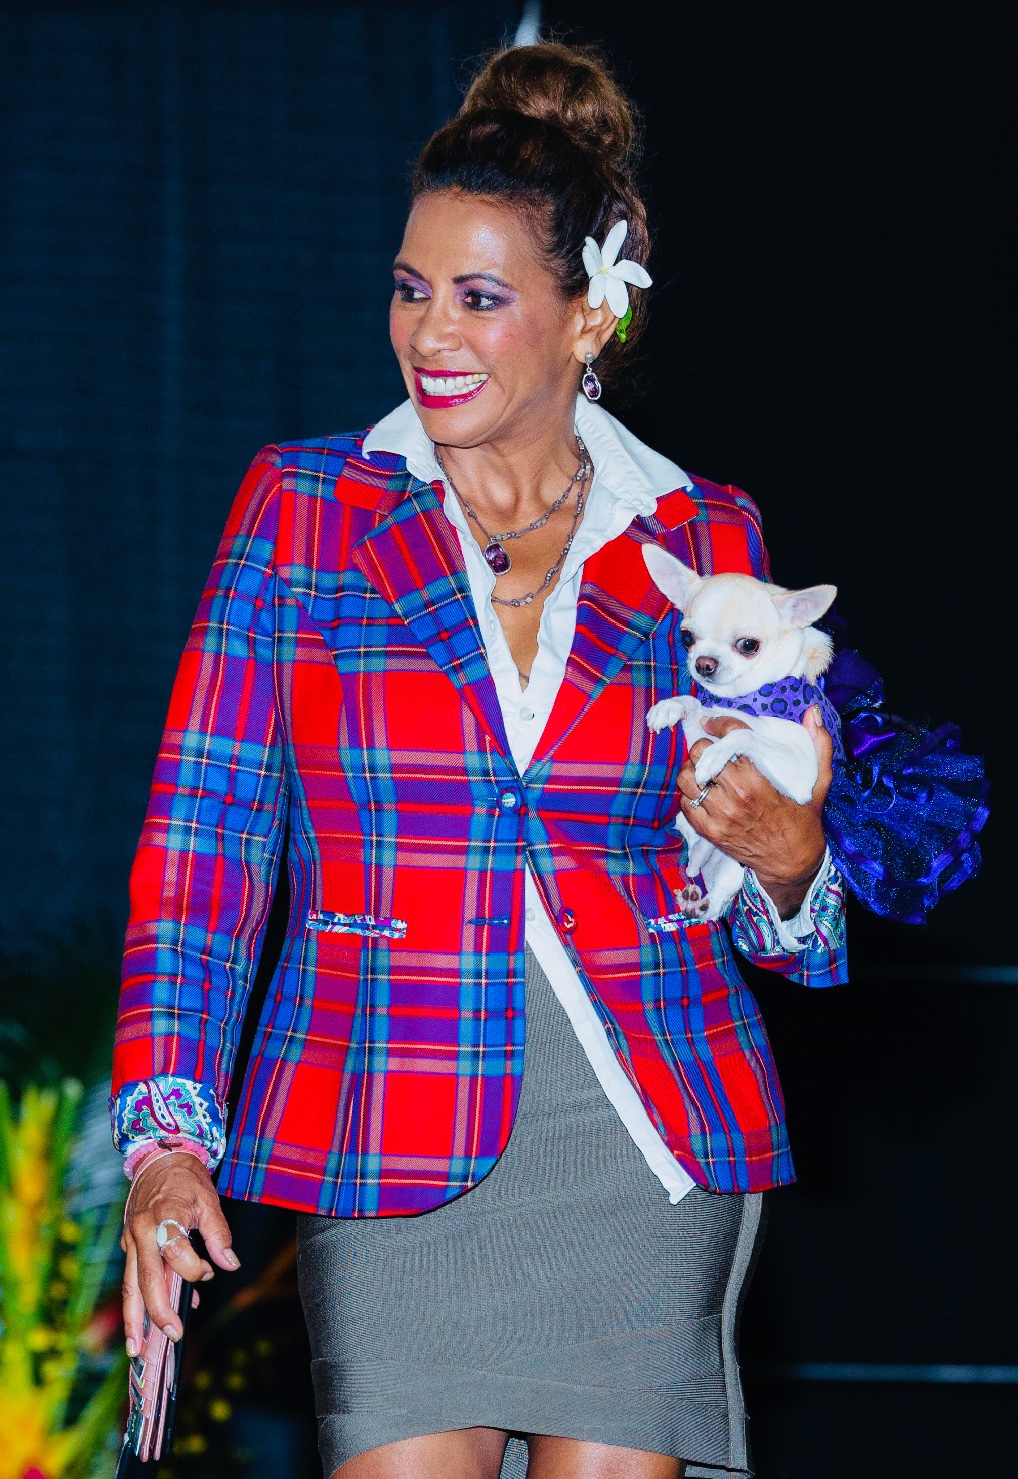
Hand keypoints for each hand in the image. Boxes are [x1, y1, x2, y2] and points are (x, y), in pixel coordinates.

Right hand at [121, 1153, 239, 1352]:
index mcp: (163, 1217)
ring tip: (136, 1349)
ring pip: (130, 1285)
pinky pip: (133, 1278)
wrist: (158, 1159)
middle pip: (146, 1278)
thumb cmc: (186, 1181)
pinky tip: (147, 1324)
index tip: (207, 1273)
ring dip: (133, 1319)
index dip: (193, 1268)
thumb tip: (230, 1265)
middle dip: (158, 1311)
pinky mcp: (129, 1246)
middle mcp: (142, 1232)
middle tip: (172, 1336)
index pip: (175, 1252)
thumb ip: (218, 1235)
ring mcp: (131, 1240)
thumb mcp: (209, 1200)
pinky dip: (138, 1303)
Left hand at [677, 705, 832, 917]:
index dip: (719, 723)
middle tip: (712, 749)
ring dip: (693, 770)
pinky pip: (685, 804)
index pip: (729, 739)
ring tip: (704, 770)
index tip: (715, 722)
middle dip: (705, 747)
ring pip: (687, 778)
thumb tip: (812, 713)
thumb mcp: (820, 783)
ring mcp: (719, 816)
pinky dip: (689, 794)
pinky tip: (703, 792)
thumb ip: (820, 746)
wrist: (792, 864)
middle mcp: (735, 797)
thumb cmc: (804, 820)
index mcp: (758, 781)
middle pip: (700, 754)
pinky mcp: (710, 832)